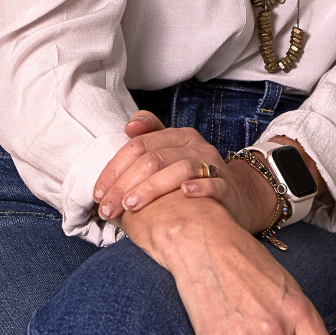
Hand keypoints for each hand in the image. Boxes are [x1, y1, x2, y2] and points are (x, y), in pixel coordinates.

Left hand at [93, 111, 275, 233]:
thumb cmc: (193, 178)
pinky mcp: (227, 187)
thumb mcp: (170, 155)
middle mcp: (195, 145)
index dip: (115, 169)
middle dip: (125, 184)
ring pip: (178, 170)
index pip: (139, 146)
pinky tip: (184, 194)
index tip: (99, 193)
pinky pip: (213, 184)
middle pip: (154, 159)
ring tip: (131, 206)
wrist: (237, 197)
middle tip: (108, 209)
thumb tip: (129, 125)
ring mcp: (212, 165)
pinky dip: (198, 187)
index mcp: (177, 136)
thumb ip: (149, 138)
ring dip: (151, 188)